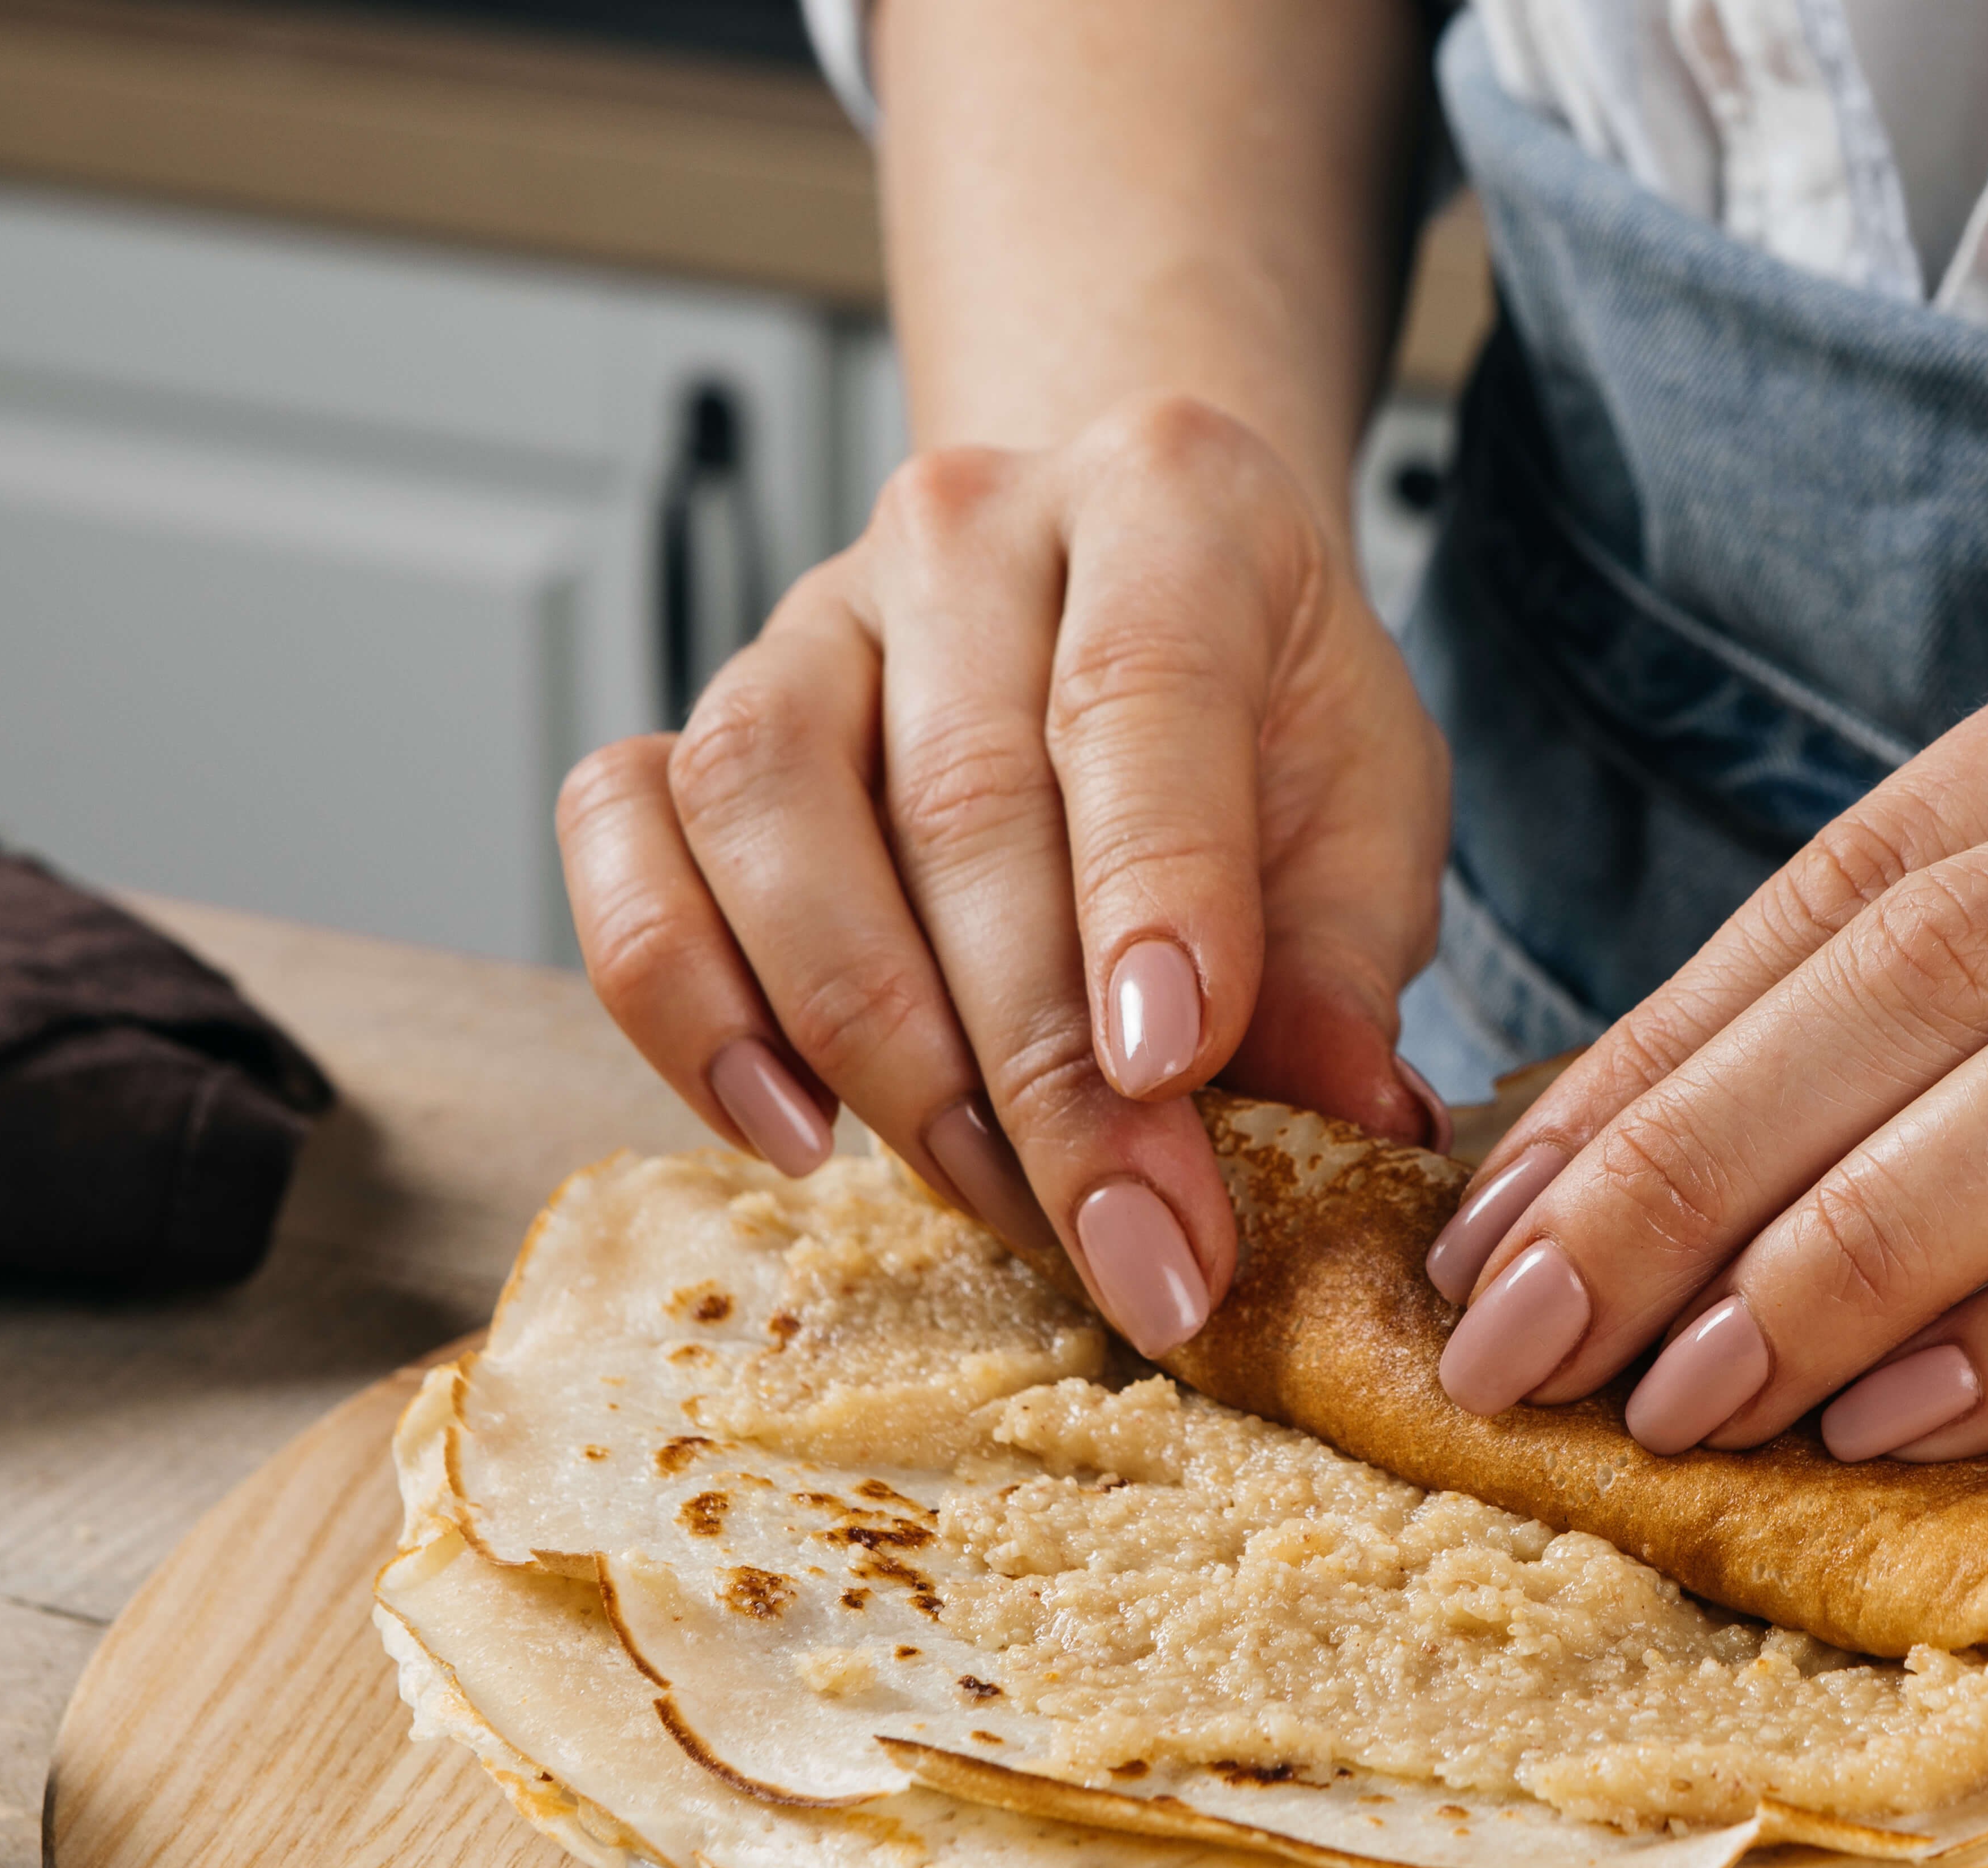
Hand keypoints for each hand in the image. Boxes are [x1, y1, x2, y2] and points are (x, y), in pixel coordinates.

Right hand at [559, 395, 1448, 1351]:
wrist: (1154, 624)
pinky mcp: (699, 715)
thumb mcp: (1364, 823)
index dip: (1150, 893)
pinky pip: (623, 833)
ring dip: (879, 1053)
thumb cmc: (1266, 732)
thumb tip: (1351, 1122)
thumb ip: (1340, 964)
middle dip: (1046, 1068)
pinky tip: (792, 1128)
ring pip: (770, 818)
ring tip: (1000, 1203)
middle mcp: (972, 526)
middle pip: (961, 803)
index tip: (1171, 1072)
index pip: (1139, 691)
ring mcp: (812, 615)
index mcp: (1171, 502)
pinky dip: (683, 999)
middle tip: (1130, 1245)